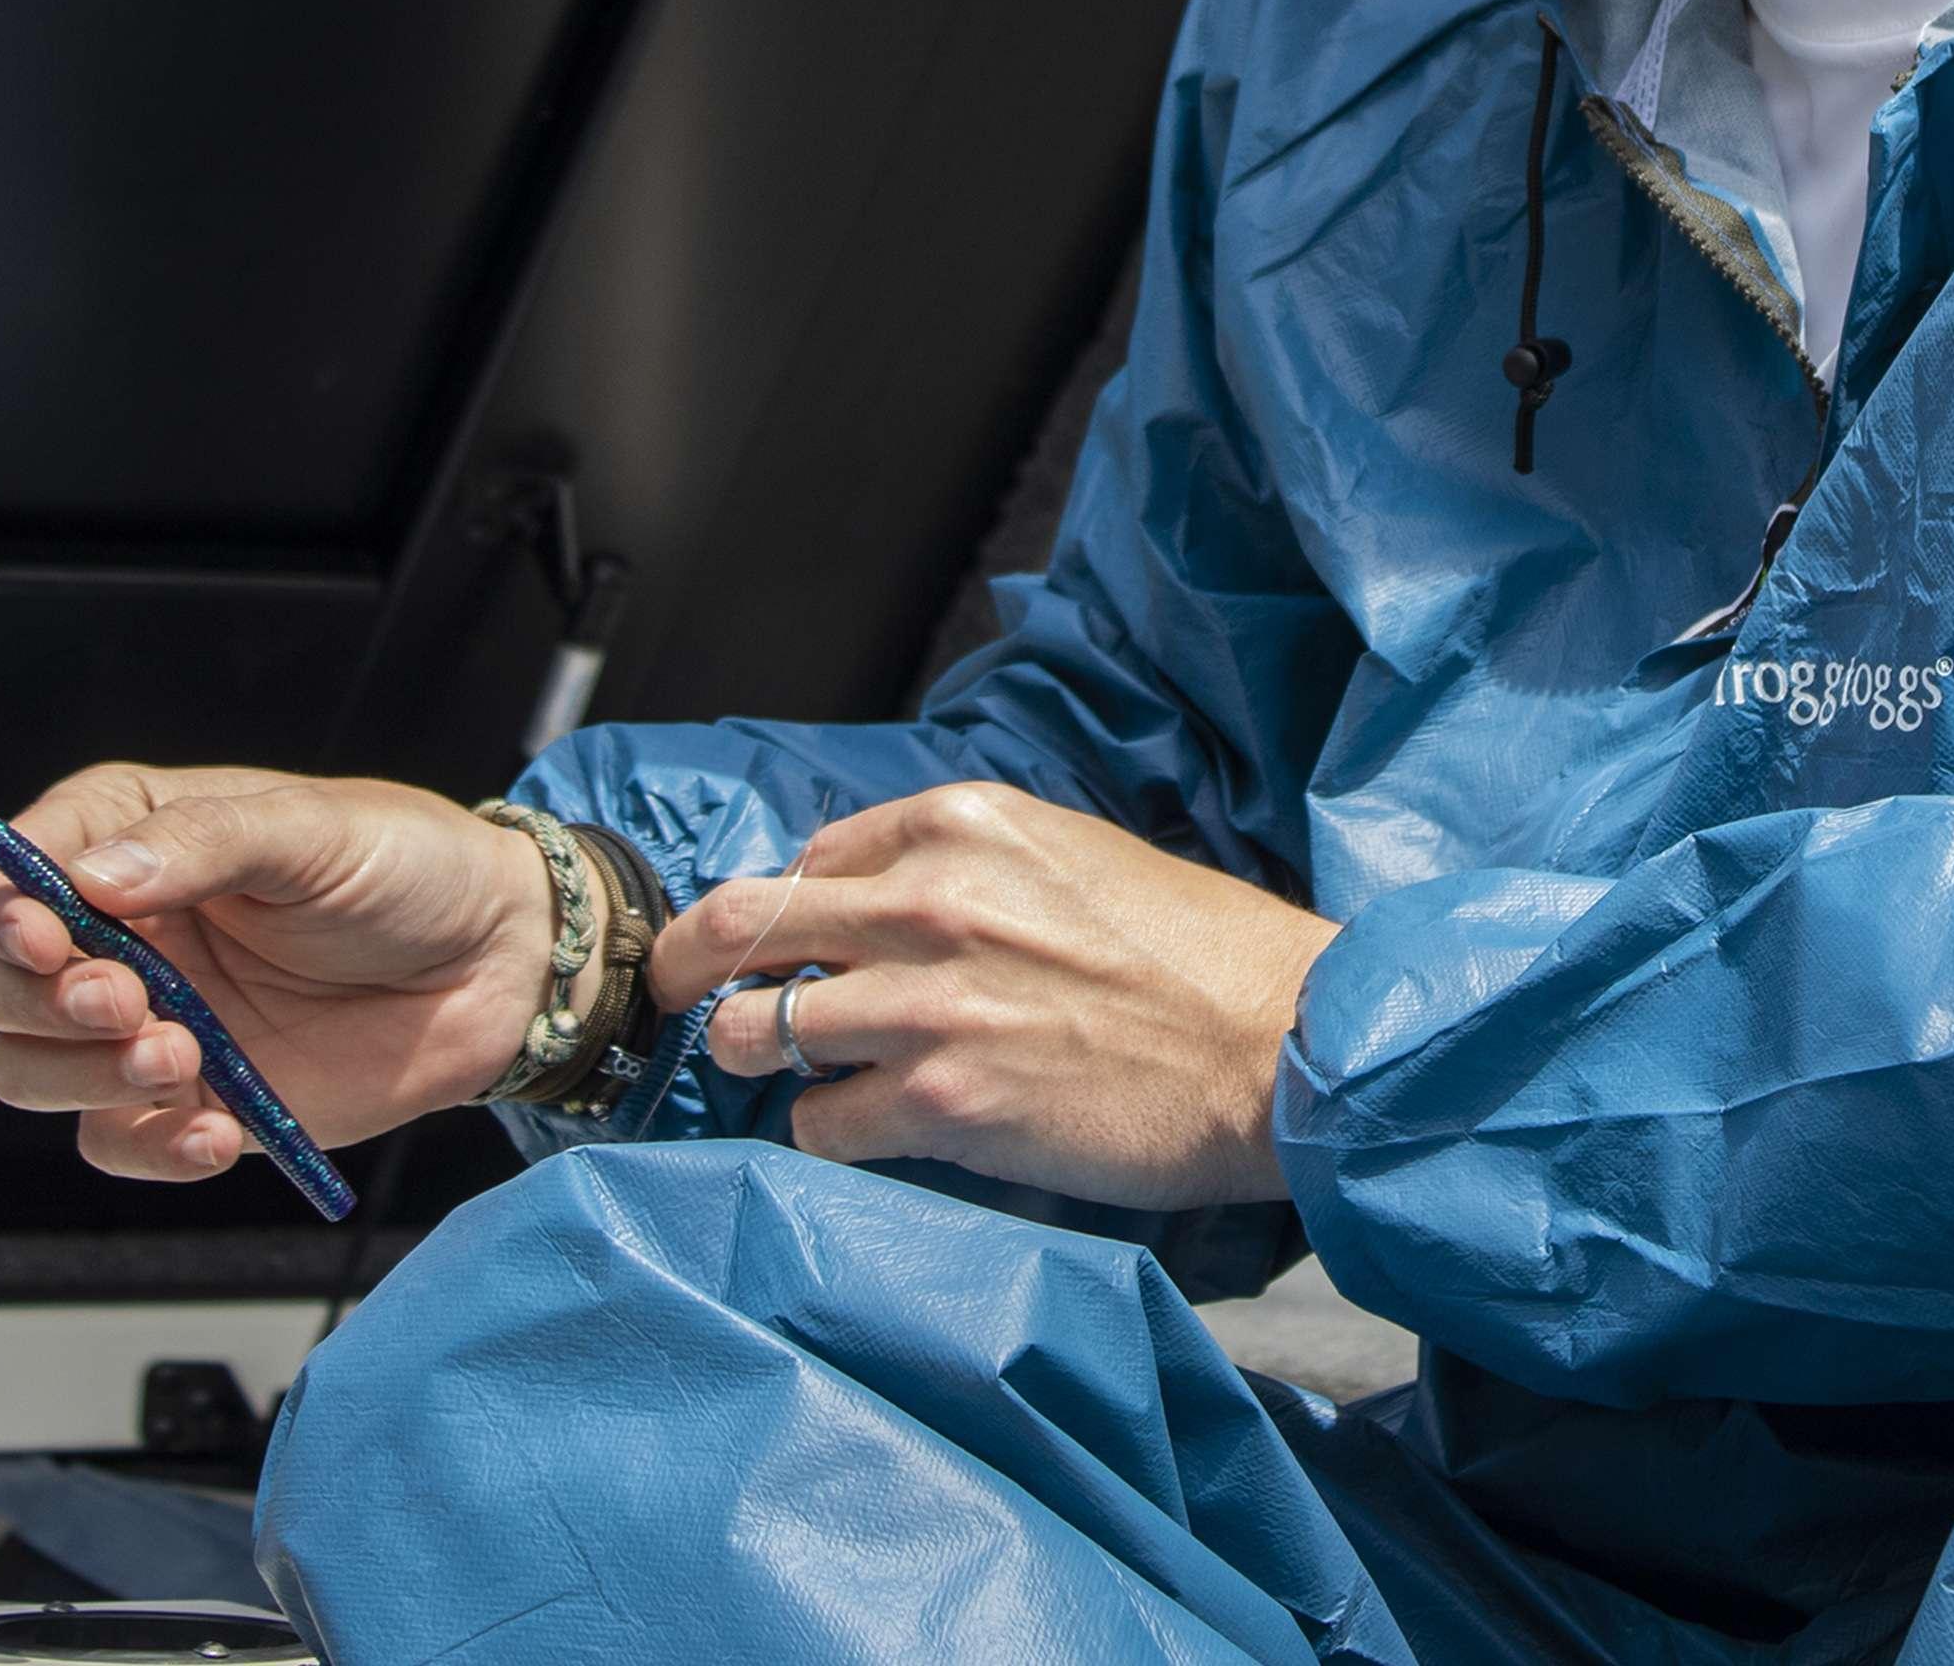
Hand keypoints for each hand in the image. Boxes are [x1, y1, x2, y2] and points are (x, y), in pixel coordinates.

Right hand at [0, 762, 564, 1183]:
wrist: (500, 961)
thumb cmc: (413, 867)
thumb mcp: (319, 831)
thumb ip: (208, 842)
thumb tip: (90, 876)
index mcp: (141, 838)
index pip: (14, 863)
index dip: (5, 901)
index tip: (46, 933)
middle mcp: (124, 932)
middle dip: (29, 999)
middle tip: (122, 1001)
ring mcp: (149, 1021)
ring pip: (28, 1068)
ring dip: (82, 1074)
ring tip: (185, 1057)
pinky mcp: (191, 1098)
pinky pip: (113, 1144)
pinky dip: (148, 1147)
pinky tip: (217, 1127)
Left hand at [656, 782, 1337, 1209]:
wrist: (1276, 1046)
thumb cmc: (1197, 952)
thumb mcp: (1075, 853)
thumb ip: (967, 866)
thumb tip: (874, 900)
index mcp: (965, 823)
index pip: (810, 853)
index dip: (789, 904)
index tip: (784, 939)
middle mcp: (929, 901)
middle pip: (740, 925)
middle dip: (690, 964)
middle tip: (677, 996)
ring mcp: (926, 1006)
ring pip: (751, 1029)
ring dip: (754, 1054)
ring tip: (782, 1071)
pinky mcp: (939, 1106)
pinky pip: (814, 1123)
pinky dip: (825, 1130)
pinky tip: (867, 1127)